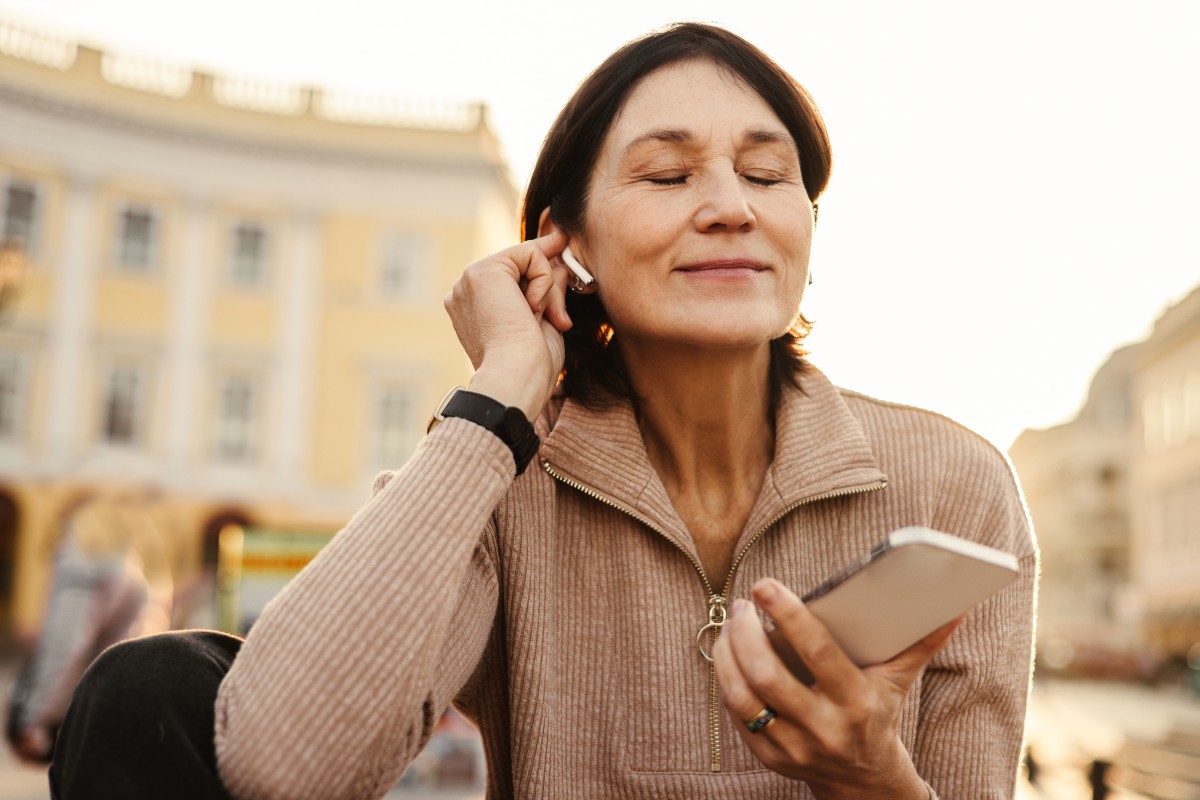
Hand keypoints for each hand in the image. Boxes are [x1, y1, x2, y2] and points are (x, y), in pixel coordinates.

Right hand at [443, 224, 572, 420]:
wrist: (517, 375)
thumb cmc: (531, 363)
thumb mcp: (543, 321)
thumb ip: (547, 291)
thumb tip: (561, 263)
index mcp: (473, 309)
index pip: (510, 277)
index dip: (538, 265)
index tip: (561, 243)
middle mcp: (464, 292)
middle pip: (520, 268)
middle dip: (549, 287)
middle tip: (559, 320)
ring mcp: (469, 279)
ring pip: (527, 259)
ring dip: (547, 289)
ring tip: (538, 319)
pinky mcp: (483, 270)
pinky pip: (530, 254)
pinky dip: (544, 280)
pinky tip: (532, 307)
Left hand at [712, 578, 959, 798]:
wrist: (867, 782)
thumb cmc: (879, 715)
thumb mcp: (899, 681)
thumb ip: (921, 641)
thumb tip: (954, 607)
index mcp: (857, 700)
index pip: (817, 650)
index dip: (787, 615)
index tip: (764, 584)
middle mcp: (824, 727)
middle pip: (768, 675)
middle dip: (745, 633)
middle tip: (741, 605)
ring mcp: (795, 747)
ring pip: (744, 697)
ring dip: (727, 655)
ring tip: (730, 626)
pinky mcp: (771, 758)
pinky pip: (737, 716)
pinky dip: (726, 680)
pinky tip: (727, 655)